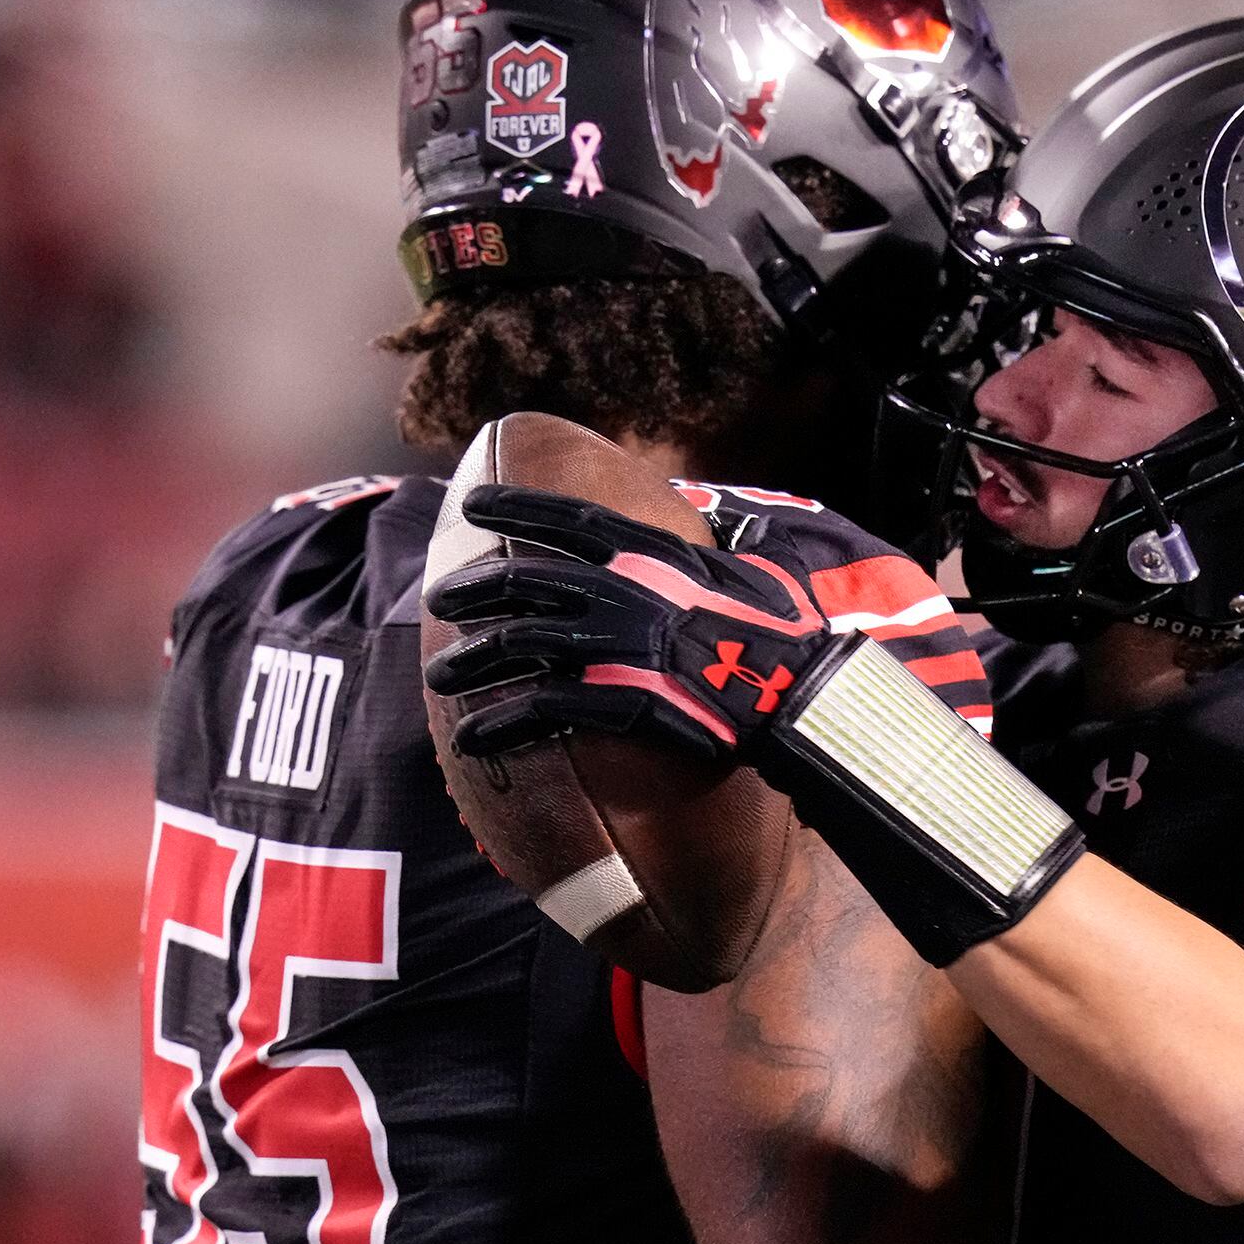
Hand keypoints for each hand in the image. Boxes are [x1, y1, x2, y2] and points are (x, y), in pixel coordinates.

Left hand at [422, 485, 834, 765]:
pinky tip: (473, 738)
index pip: (565, 519)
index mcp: (652, 554)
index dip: (512, 508)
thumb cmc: (787, 635)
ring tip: (441, 676)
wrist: (801, 695)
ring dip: (469, 661)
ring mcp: (618, 647)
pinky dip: (500, 724)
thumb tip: (743, 532)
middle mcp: (623, 593)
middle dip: (471, 587)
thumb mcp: (760, 572)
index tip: (472, 505)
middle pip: (522, 582)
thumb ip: (730, 551)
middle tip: (443, 597)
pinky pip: (541, 709)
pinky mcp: (620, 701)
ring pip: (517, 644)